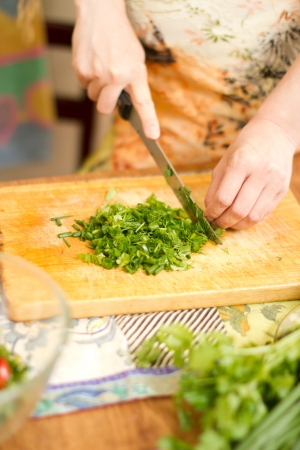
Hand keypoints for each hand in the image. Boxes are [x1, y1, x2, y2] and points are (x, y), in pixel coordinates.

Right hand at [72, 0, 159, 138]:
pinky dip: (87, 77)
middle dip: (105, 102)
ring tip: (102, 65)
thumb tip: (126, 104)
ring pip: (93, 97)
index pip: (144, 102)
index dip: (149, 122)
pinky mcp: (82, 70)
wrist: (100, 13)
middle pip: (105, 109)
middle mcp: (117, 76)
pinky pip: (83, 85)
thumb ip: (133, 82)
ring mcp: (98, 74)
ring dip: (96, 87)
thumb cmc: (120, 37)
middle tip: (108, 86)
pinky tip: (93, 61)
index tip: (153, 136)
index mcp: (135, 73)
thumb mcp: (136, 59)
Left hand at [204, 118, 295, 229]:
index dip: (213, 212)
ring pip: (253, 216)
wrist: (276, 134)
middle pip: (239, 210)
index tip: (207, 216)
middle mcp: (260, 172)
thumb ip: (215, 186)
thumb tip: (209, 209)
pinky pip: (264, 214)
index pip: (224, 198)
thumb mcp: (225, 160)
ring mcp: (274, 182)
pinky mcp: (282, 190)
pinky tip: (241, 218)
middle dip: (224, 222)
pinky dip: (249, 221)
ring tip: (228, 223)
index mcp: (242, 162)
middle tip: (216, 223)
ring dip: (237, 225)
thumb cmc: (246, 146)